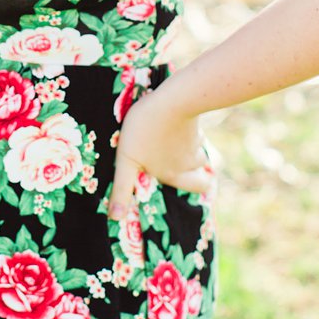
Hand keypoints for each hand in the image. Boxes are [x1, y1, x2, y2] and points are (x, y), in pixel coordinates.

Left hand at [105, 93, 212, 218]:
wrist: (173, 100)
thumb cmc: (145, 130)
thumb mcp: (126, 161)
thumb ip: (122, 189)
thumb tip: (115, 218)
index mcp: (173, 173)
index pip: (199, 187)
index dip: (202, 187)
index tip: (203, 186)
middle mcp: (189, 162)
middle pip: (204, 174)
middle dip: (200, 175)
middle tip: (193, 170)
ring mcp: (195, 142)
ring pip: (199, 152)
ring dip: (192, 151)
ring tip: (177, 144)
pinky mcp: (195, 122)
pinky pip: (196, 132)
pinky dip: (190, 132)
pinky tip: (179, 123)